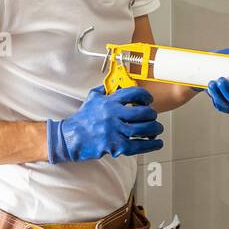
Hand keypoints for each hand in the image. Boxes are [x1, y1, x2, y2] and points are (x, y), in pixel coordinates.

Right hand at [47, 85, 163, 162]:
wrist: (70, 137)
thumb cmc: (82, 119)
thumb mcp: (92, 98)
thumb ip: (106, 90)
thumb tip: (117, 83)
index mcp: (110, 101)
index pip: (134, 93)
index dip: (146, 96)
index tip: (149, 100)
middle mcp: (113, 114)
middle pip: (143, 112)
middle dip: (152, 115)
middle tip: (153, 117)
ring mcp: (115, 130)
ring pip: (144, 129)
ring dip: (155, 129)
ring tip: (157, 129)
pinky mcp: (115, 145)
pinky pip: (138, 145)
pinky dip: (151, 145)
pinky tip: (156, 143)